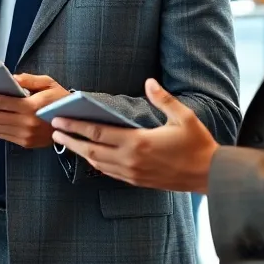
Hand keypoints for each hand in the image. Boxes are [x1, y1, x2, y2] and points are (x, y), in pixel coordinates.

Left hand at [0, 73, 69, 148]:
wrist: (75, 124)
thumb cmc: (60, 100)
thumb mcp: (48, 83)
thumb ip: (28, 79)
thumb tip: (10, 78)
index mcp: (31, 107)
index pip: (0, 102)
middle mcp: (26, 123)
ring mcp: (24, 135)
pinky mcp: (24, 142)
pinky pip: (0, 135)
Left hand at [51, 78, 216, 193]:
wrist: (209, 175)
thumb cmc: (197, 144)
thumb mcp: (184, 117)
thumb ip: (163, 99)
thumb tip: (149, 82)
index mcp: (138, 143)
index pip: (98, 133)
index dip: (76, 125)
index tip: (60, 119)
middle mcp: (131, 160)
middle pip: (91, 150)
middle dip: (70, 138)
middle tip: (54, 129)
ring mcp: (133, 173)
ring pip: (97, 163)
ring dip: (80, 152)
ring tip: (66, 141)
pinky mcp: (137, 181)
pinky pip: (109, 172)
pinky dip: (95, 163)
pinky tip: (90, 155)